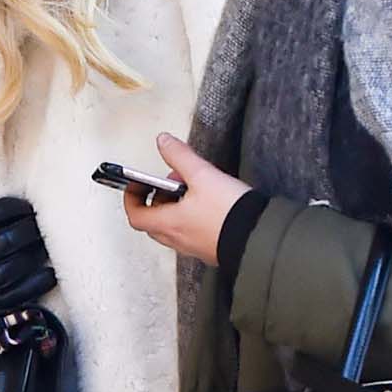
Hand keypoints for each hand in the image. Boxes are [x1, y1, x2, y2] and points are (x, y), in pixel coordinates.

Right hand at [0, 194, 55, 313]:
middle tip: (44, 223)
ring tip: (48, 245)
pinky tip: (48, 276)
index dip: (17, 208)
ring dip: (36, 255)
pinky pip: (10, 297)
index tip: (28, 205)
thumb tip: (6, 219)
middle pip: (9, 241)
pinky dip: (33, 287)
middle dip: (32, 230)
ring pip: (14, 269)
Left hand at [124, 134, 250, 265]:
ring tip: (192, 190)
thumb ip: (180, 157)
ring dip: (174, 209)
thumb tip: (163, 142)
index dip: (132, 198)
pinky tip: (207, 206)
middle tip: (169, 183)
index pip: (136, 216)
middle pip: (153, 223)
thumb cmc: (229, 212)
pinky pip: (190, 234)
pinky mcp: (210, 250)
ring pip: (172, 228)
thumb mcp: (203, 175)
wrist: (259, 238)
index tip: (137, 184)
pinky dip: (189, 219)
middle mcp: (178, 239)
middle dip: (156, 200)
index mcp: (169, 223)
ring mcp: (194, 247)